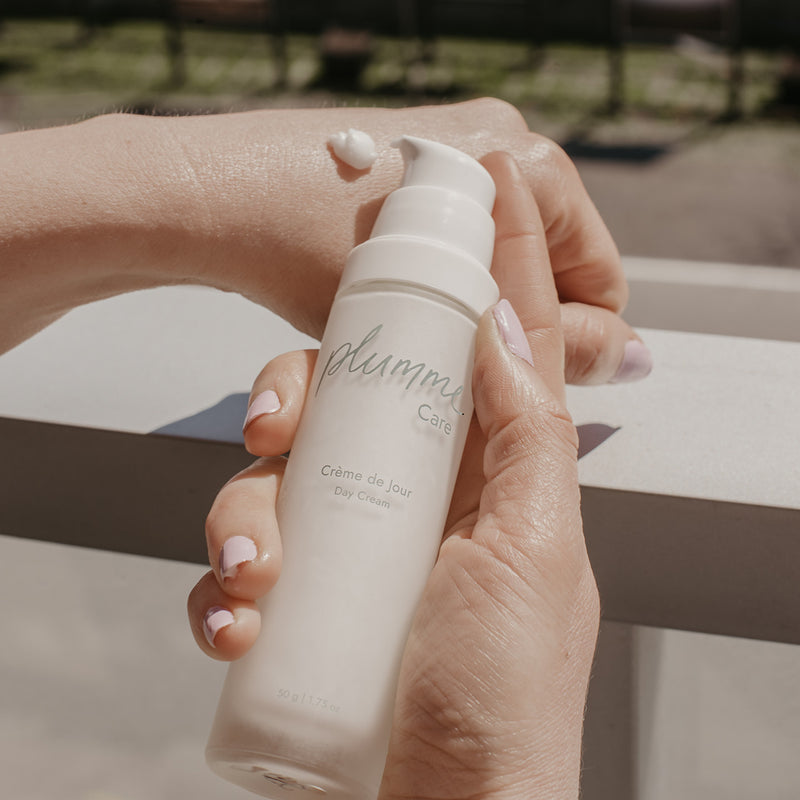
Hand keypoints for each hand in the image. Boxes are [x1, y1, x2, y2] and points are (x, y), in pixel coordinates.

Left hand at [2, 99, 649, 382]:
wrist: (212, 197)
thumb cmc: (311, 247)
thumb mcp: (440, 312)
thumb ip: (547, 340)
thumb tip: (632, 360)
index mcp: (535, 168)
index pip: (600, 280)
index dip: (571, 346)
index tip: (523, 389)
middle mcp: (502, 143)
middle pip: (551, 268)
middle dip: (514, 328)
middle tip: (470, 377)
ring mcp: (454, 145)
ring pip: (503, 256)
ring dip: (476, 308)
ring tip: (432, 346)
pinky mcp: (410, 157)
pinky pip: (461, 234)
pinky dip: (445, 278)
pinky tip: (405, 307)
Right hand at [189, 153, 600, 797]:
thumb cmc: (503, 703)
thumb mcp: (534, 555)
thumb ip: (526, 436)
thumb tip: (501, 324)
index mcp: (489, 472)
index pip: (488, 344)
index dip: (488, 261)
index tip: (480, 182)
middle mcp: (420, 494)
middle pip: (349, 395)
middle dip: (296, 391)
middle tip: (271, 422)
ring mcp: (357, 544)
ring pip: (278, 476)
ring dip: (242, 511)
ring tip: (246, 574)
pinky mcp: (306, 599)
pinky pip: (242, 563)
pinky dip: (221, 587)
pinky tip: (231, 621)